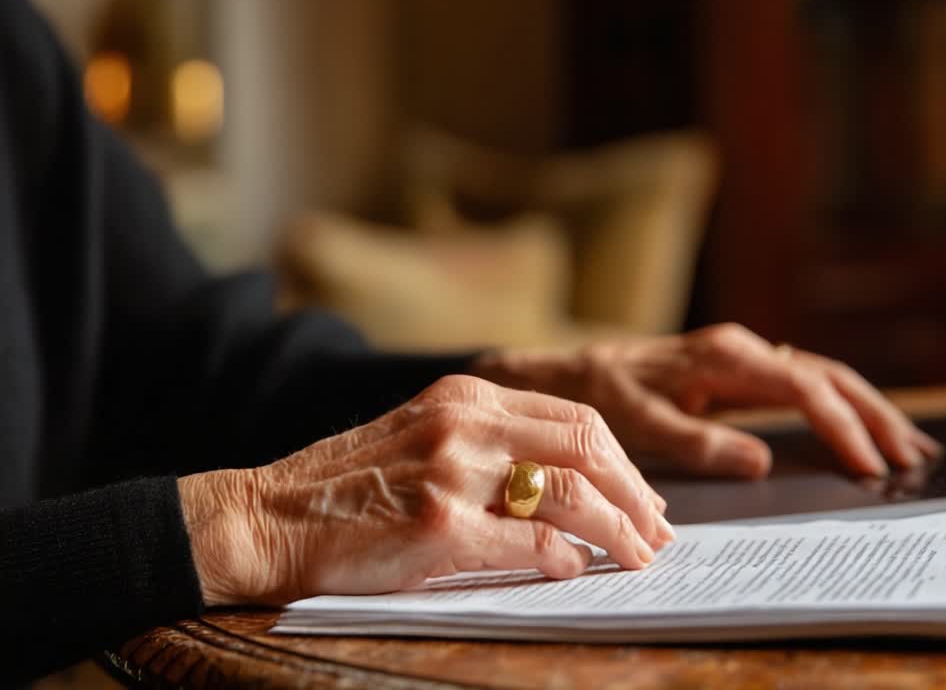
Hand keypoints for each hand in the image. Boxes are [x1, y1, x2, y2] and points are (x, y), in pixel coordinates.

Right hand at [178, 375, 673, 606]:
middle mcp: (465, 423)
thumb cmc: (346, 489)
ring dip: (617, 529)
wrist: (264, 517)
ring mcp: (452, 472)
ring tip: (637, 557)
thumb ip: (491, 447)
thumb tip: (568, 487)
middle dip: (636, 493)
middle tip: (657, 531)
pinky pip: (530, 542)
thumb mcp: (422, 438)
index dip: (622, 460)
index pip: (575, 416)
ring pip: (570, 491)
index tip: (643, 495)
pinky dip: (564, 559)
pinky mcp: (439, 526)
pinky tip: (575, 571)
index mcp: (466, 397)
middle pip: (586, 445)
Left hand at [472, 323, 939, 478]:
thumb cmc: (603, 398)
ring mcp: (749, 355)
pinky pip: (810, 382)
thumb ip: (698, 443)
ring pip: (828, 375)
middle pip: (830, 375)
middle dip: (875, 416)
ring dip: (871, 409)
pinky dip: (846, 405)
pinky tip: (868, 429)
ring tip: (911, 447)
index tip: (868, 463)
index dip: (841, 425)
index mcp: (725, 357)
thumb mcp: (639, 424)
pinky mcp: (747, 368)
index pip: (804, 387)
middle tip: (913, 459)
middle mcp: (744, 348)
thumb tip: (761, 460)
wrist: (575, 372)